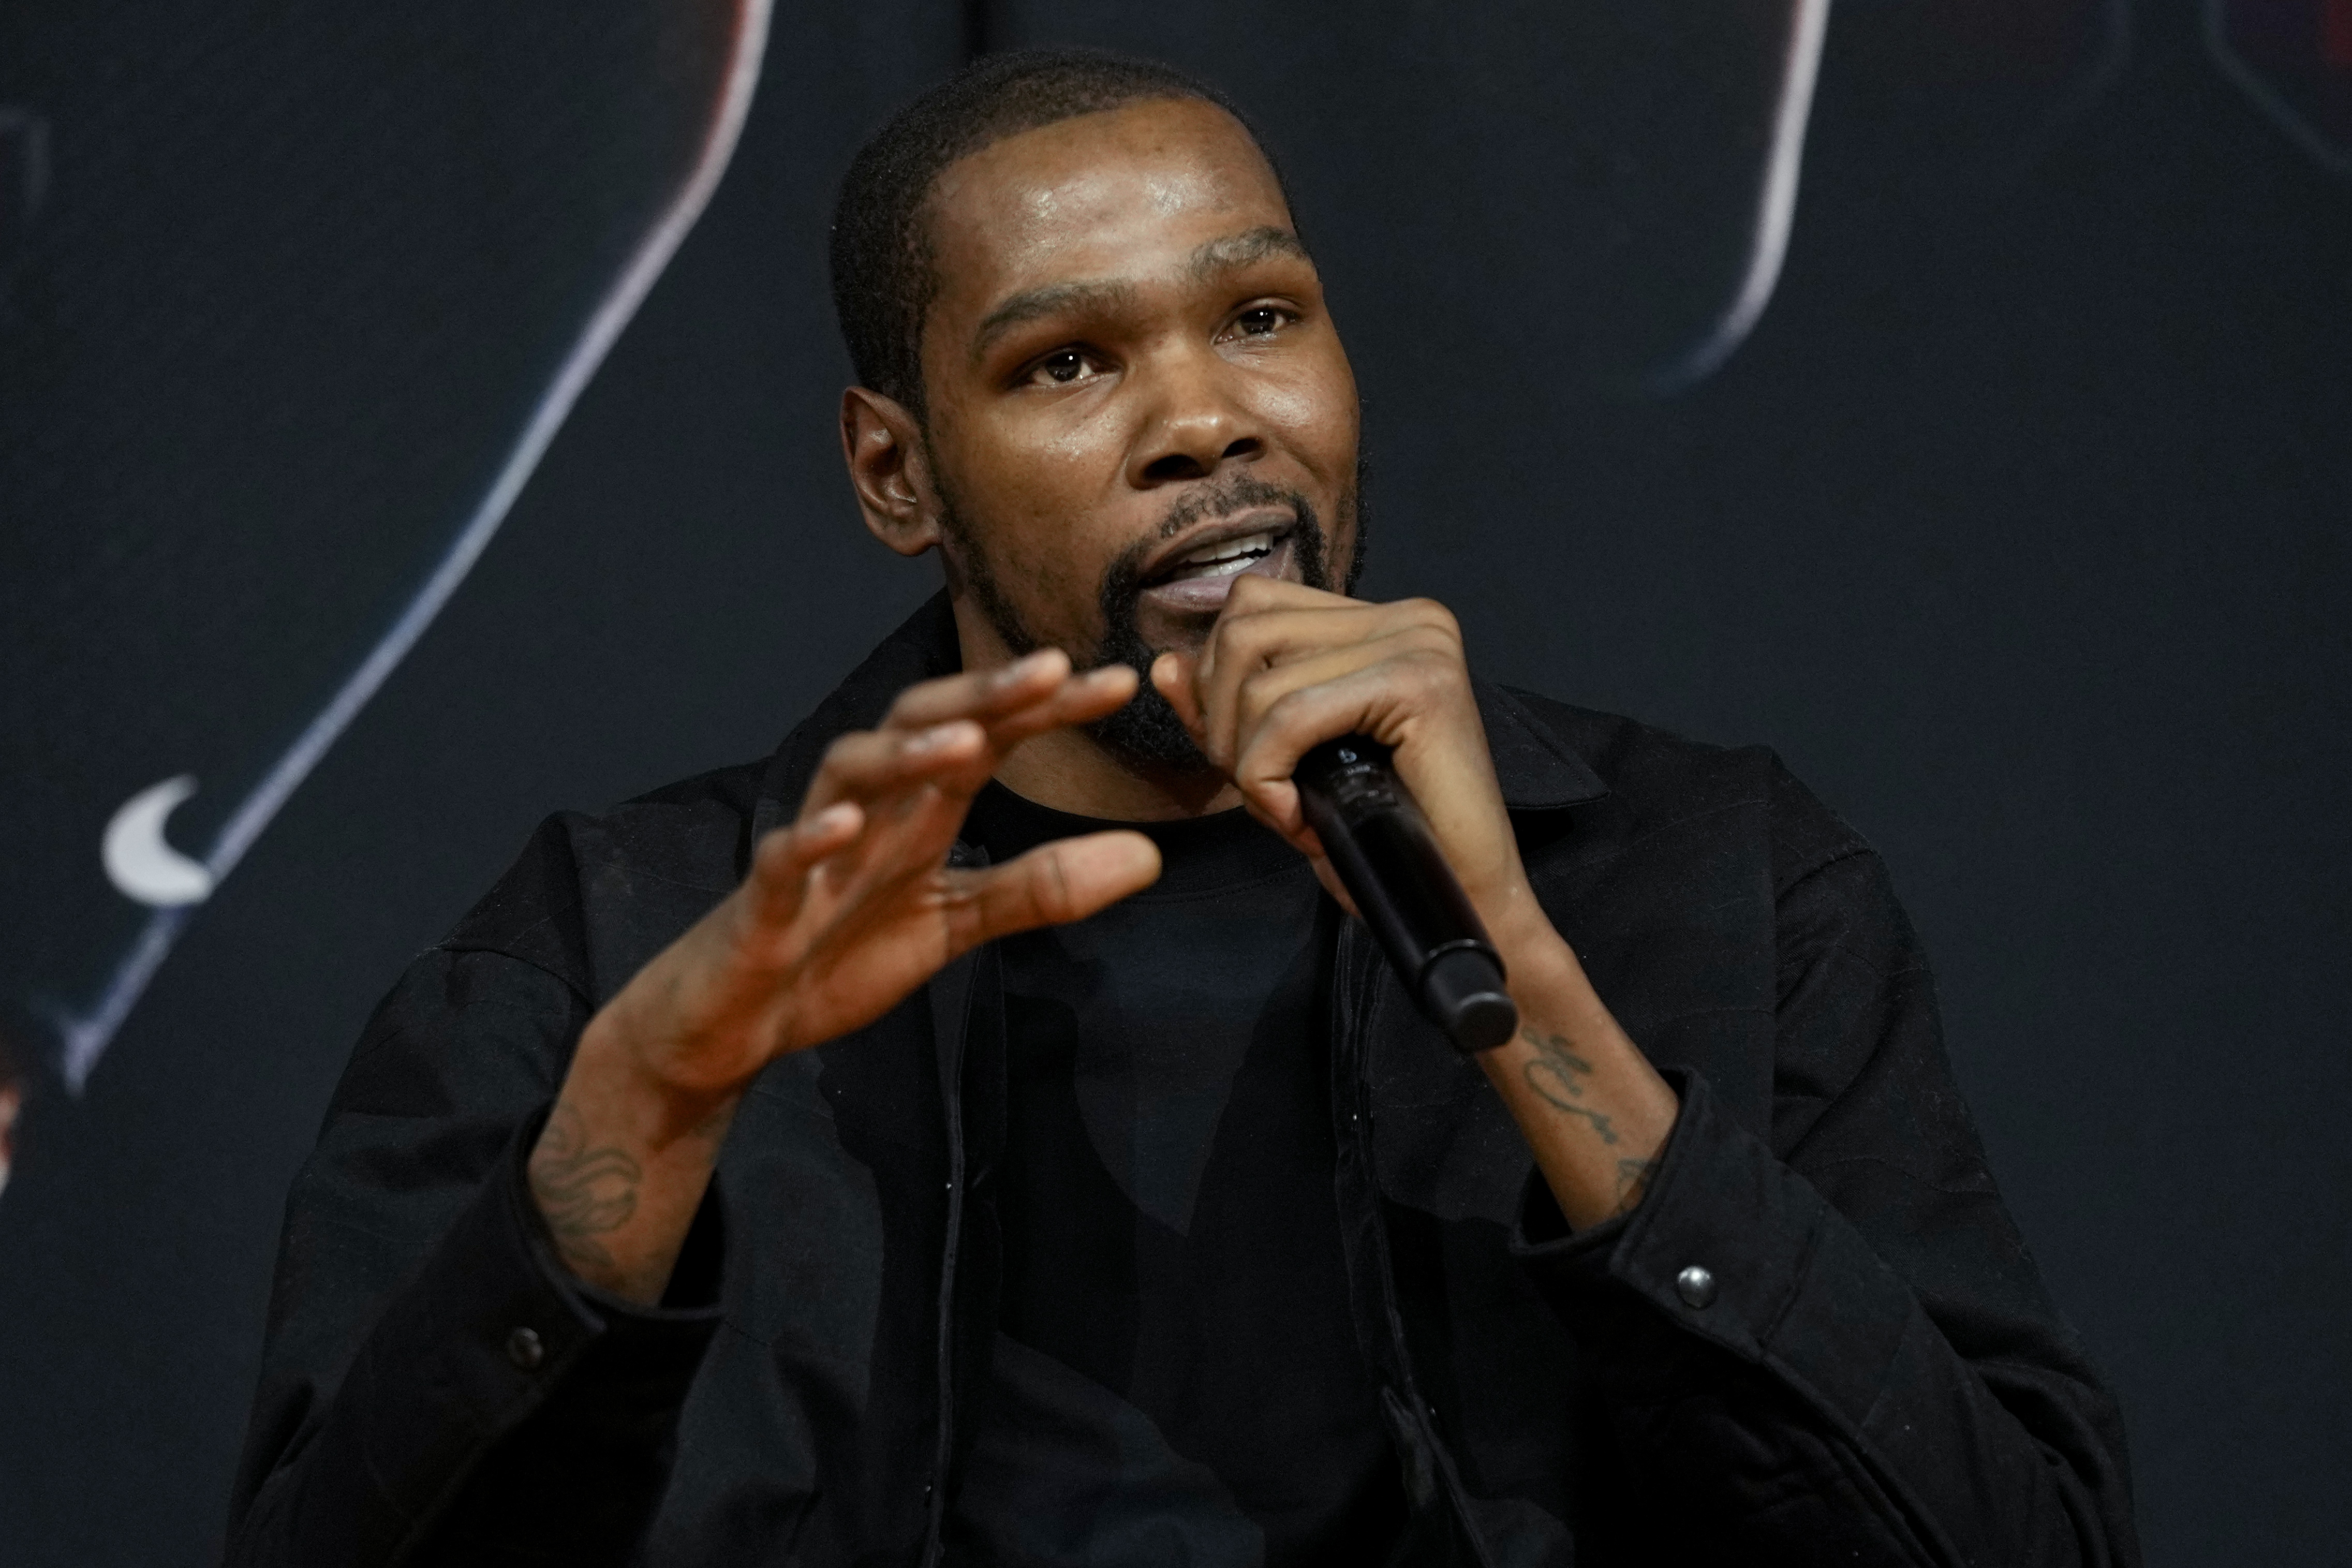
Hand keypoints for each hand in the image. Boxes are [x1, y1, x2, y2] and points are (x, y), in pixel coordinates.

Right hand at [596, 649, 1158, 1103]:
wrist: (735, 1025)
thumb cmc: (837, 956)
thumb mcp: (957, 923)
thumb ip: (1043, 889)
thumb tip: (1150, 858)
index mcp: (917, 814)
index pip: (988, 740)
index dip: (1046, 709)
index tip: (1119, 681)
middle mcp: (867, 812)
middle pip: (921, 727)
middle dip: (982, 696)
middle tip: (1051, 667)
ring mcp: (814, 852)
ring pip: (851, 773)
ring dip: (905, 753)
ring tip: (964, 739)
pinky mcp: (763, 904)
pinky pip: (785, 859)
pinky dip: (812, 837)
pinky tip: (845, 824)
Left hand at [1150, 576, 1549, 959]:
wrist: (1464, 905)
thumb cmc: (1382, 843)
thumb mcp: (1285, 767)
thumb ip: (1228, 713)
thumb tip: (1165, 664)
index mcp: (1379, 621)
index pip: (1251, 608)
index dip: (1217, 685)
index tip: (1244, 762)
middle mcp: (1406, 616)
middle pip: (1245, 629)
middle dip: (1223, 722)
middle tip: (1262, 793)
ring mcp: (1418, 642)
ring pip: (1260, 676)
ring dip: (1247, 759)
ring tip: (1286, 810)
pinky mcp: (1420, 684)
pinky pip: (1291, 716)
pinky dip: (1269, 776)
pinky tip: (1299, 822)